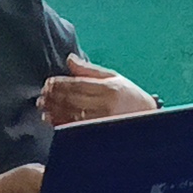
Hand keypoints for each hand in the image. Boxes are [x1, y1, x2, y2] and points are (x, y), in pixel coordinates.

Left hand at [41, 56, 158, 123]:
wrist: (149, 120)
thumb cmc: (131, 97)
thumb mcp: (114, 78)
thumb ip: (90, 70)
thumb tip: (69, 59)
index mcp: (109, 88)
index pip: (78, 84)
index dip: (60, 83)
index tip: (48, 83)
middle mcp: (105, 104)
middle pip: (72, 98)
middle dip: (54, 96)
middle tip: (42, 95)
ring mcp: (102, 120)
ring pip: (70, 113)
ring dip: (53, 109)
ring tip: (43, 106)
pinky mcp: (99, 133)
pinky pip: (74, 128)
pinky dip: (60, 122)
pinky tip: (51, 119)